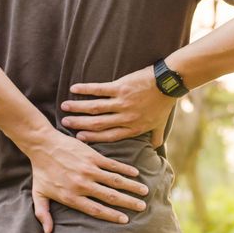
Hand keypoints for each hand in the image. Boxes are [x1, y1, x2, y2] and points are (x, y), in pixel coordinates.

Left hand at [16, 126, 149, 232]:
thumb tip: (48, 232)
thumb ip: (43, 214)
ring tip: (144, 191)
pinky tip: (135, 173)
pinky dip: (125, 169)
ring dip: (132, 186)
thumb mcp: (39, 194)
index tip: (125, 219)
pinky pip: (113, 165)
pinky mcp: (92, 156)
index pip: (96, 210)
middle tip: (142, 207)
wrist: (42, 144)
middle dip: (129, 203)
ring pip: (116, 181)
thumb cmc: (40, 170)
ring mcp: (89, 170)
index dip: (112, 216)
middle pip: (111, 197)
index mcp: (71, 196)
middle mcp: (83, 185)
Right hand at [60, 65, 176, 148]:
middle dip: (79, 124)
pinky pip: (99, 89)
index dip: (92, 137)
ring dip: (78, 108)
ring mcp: (122, 102)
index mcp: (133, 128)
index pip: (108, 136)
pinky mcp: (120, 87)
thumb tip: (155, 149)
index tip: (79, 137)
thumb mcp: (160, 124)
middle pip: (97, 124)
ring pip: (95, 108)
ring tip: (65, 107)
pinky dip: (86, 89)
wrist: (168, 83)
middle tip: (65, 123)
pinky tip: (74, 89)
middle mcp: (125, 118)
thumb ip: (156, 138)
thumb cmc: (164, 104)